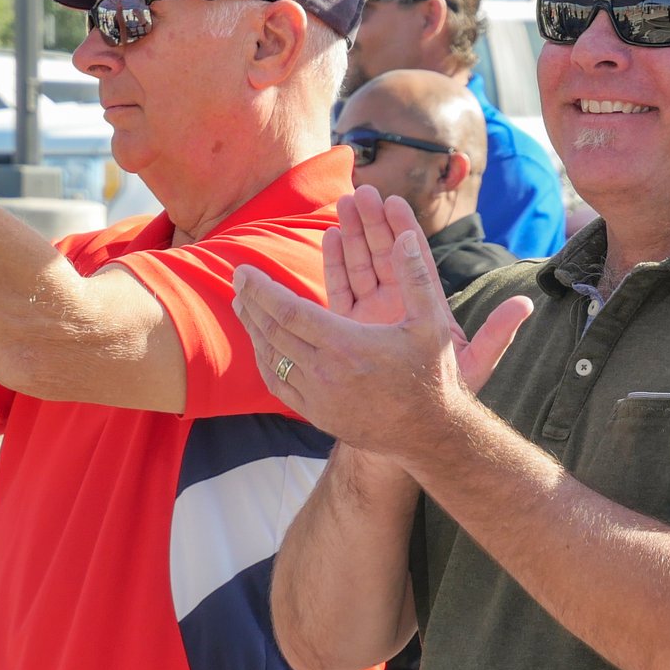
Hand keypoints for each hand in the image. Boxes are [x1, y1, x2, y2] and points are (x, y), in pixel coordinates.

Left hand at [230, 197, 533, 466]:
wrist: (430, 434)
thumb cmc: (432, 375)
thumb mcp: (433, 324)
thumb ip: (416, 276)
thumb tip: (404, 236)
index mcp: (347, 346)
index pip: (289, 311)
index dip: (261, 290)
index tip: (243, 272)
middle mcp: (325, 372)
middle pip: (273, 332)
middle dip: (251, 303)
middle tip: (237, 281)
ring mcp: (318, 397)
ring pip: (272, 358)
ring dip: (253, 329)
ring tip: (242, 306)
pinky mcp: (317, 415)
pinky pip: (279, 384)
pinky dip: (265, 360)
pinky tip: (261, 345)